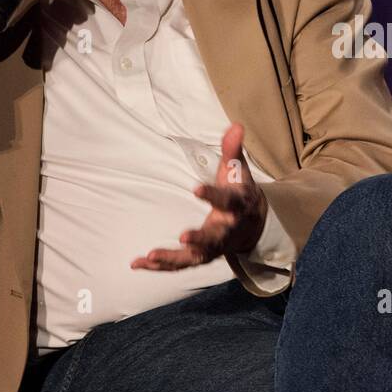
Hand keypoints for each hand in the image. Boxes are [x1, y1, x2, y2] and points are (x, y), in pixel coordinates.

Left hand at [131, 123, 268, 271]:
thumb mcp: (238, 169)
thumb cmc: (239, 190)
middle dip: (201, 238)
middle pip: (215, 237)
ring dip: (174, 258)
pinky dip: (161, 266)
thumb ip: (233, 149)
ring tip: (150, 256)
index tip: (196, 189)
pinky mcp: (202, 256)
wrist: (253, 223)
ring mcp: (214, 246)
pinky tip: (138, 263)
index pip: (226, 201)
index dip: (213, 195)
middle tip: (184, 237)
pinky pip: (181, 264)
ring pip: (196, 257)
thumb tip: (235, 125)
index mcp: (237, 205)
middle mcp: (227, 229)